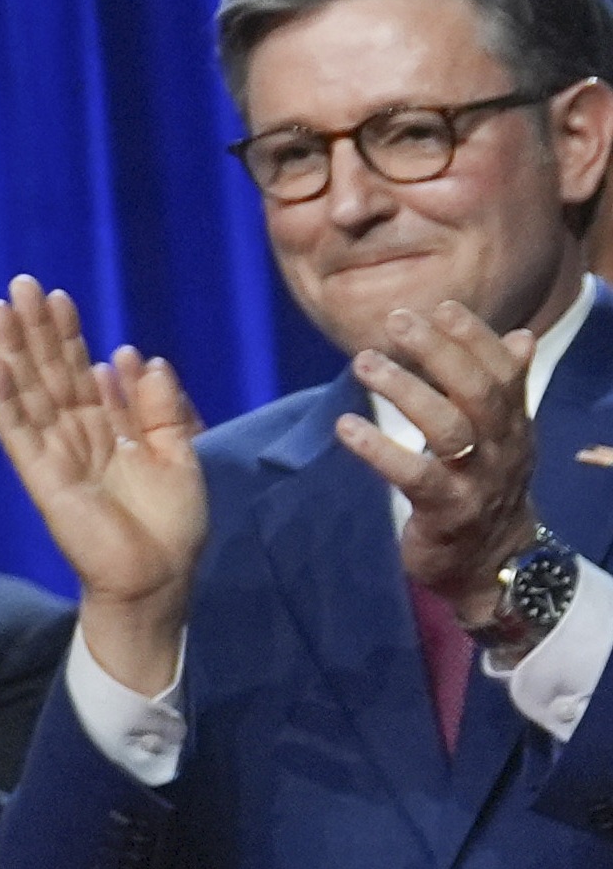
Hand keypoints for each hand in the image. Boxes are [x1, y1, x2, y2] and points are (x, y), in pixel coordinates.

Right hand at [0, 281, 207, 687]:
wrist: (160, 579)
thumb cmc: (173, 525)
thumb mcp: (180, 455)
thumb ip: (161, 409)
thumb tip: (137, 357)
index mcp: (107, 429)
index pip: (81, 371)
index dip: (69, 336)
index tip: (60, 297)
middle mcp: (75, 434)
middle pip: (48, 371)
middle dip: (34, 329)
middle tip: (20, 284)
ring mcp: (53, 452)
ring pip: (27, 391)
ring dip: (11, 349)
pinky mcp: (40, 475)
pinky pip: (16, 430)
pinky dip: (2, 397)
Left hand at [333, 296, 547, 645]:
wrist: (494, 562)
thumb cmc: (486, 484)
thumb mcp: (501, 435)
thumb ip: (504, 387)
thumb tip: (521, 336)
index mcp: (512, 424)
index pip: (502, 372)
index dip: (474, 337)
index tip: (440, 306)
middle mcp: (502, 448)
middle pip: (478, 392)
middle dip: (439, 352)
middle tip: (396, 320)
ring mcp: (476, 481)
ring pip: (449, 429)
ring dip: (406, 390)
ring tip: (364, 362)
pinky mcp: (446, 512)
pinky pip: (416, 476)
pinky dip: (379, 449)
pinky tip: (346, 427)